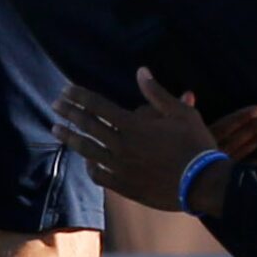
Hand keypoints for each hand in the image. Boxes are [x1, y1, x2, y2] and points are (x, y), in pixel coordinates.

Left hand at [53, 68, 256, 215]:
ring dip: (69, 137)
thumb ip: (157, 93)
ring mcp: (120, 167)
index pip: (97, 106)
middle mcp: (121, 146)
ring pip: (87, 150)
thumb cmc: (195, 144)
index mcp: (133, 125)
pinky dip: (90, 167)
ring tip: (55, 129)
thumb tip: (141, 71)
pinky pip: (98, 175)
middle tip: (55, 104)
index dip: (79, 96)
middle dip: (68, 112)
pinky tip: (87, 161)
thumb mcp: (182, 113)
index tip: (66, 90)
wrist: (201, 183)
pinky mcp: (124, 185)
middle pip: (87, 126)